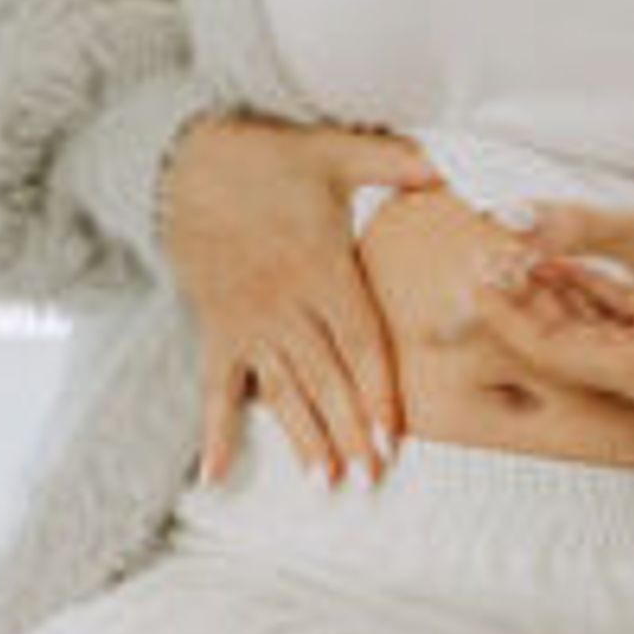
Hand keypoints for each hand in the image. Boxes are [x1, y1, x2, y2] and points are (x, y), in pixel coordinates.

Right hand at [159, 113, 439, 487]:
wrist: (186, 163)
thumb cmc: (267, 159)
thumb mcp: (335, 151)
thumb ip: (395, 161)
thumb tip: (447, 166)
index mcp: (321, 270)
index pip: (358, 342)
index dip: (376, 391)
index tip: (390, 435)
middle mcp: (285, 306)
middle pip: (325, 378)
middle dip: (348, 431)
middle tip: (369, 478)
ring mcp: (247, 323)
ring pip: (280, 391)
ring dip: (302, 438)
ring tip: (323, 481)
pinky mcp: (215, 329)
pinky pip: (215, 388)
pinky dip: (215, 432)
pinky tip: (216, 474)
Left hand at [473, 197, 633, 428]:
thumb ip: (575, 230)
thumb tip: (510, 220)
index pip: (553, 349)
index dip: (506, 309)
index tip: (473, 270)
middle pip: (570, 348)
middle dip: (526, 302)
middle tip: (484, 258)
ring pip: (594, 338)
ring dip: (555, 297)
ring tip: (511, 254)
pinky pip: (622, 332)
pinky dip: (591, 300)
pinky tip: (556, 266)